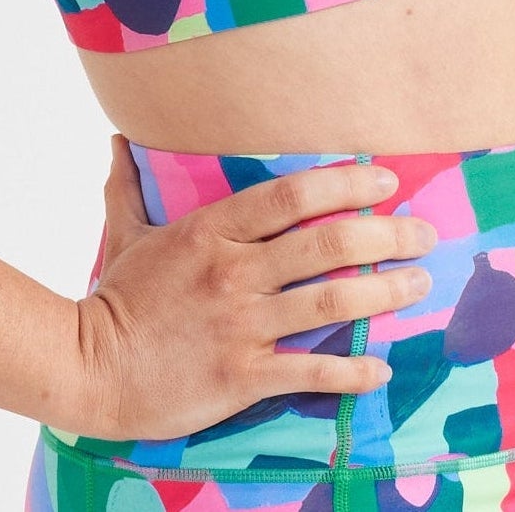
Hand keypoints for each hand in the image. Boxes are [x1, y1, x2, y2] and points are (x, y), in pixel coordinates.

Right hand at [65, 132, 436, 443]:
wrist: (90, 369)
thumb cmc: (114, 297)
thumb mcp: (123, 231)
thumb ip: (130, 184)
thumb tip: (119, 139)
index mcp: (210, 230)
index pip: (291, 196)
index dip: (344, 183)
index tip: (385, 180)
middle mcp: (234, 272)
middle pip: (326, 244)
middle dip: (386, 236)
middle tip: (424, 234)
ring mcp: (241, 326)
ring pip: (330, 303)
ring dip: (384, 293)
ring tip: (419, 285)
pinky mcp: (243, 376)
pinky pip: (311, 372)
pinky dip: (352, 371)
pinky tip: (382, 368)